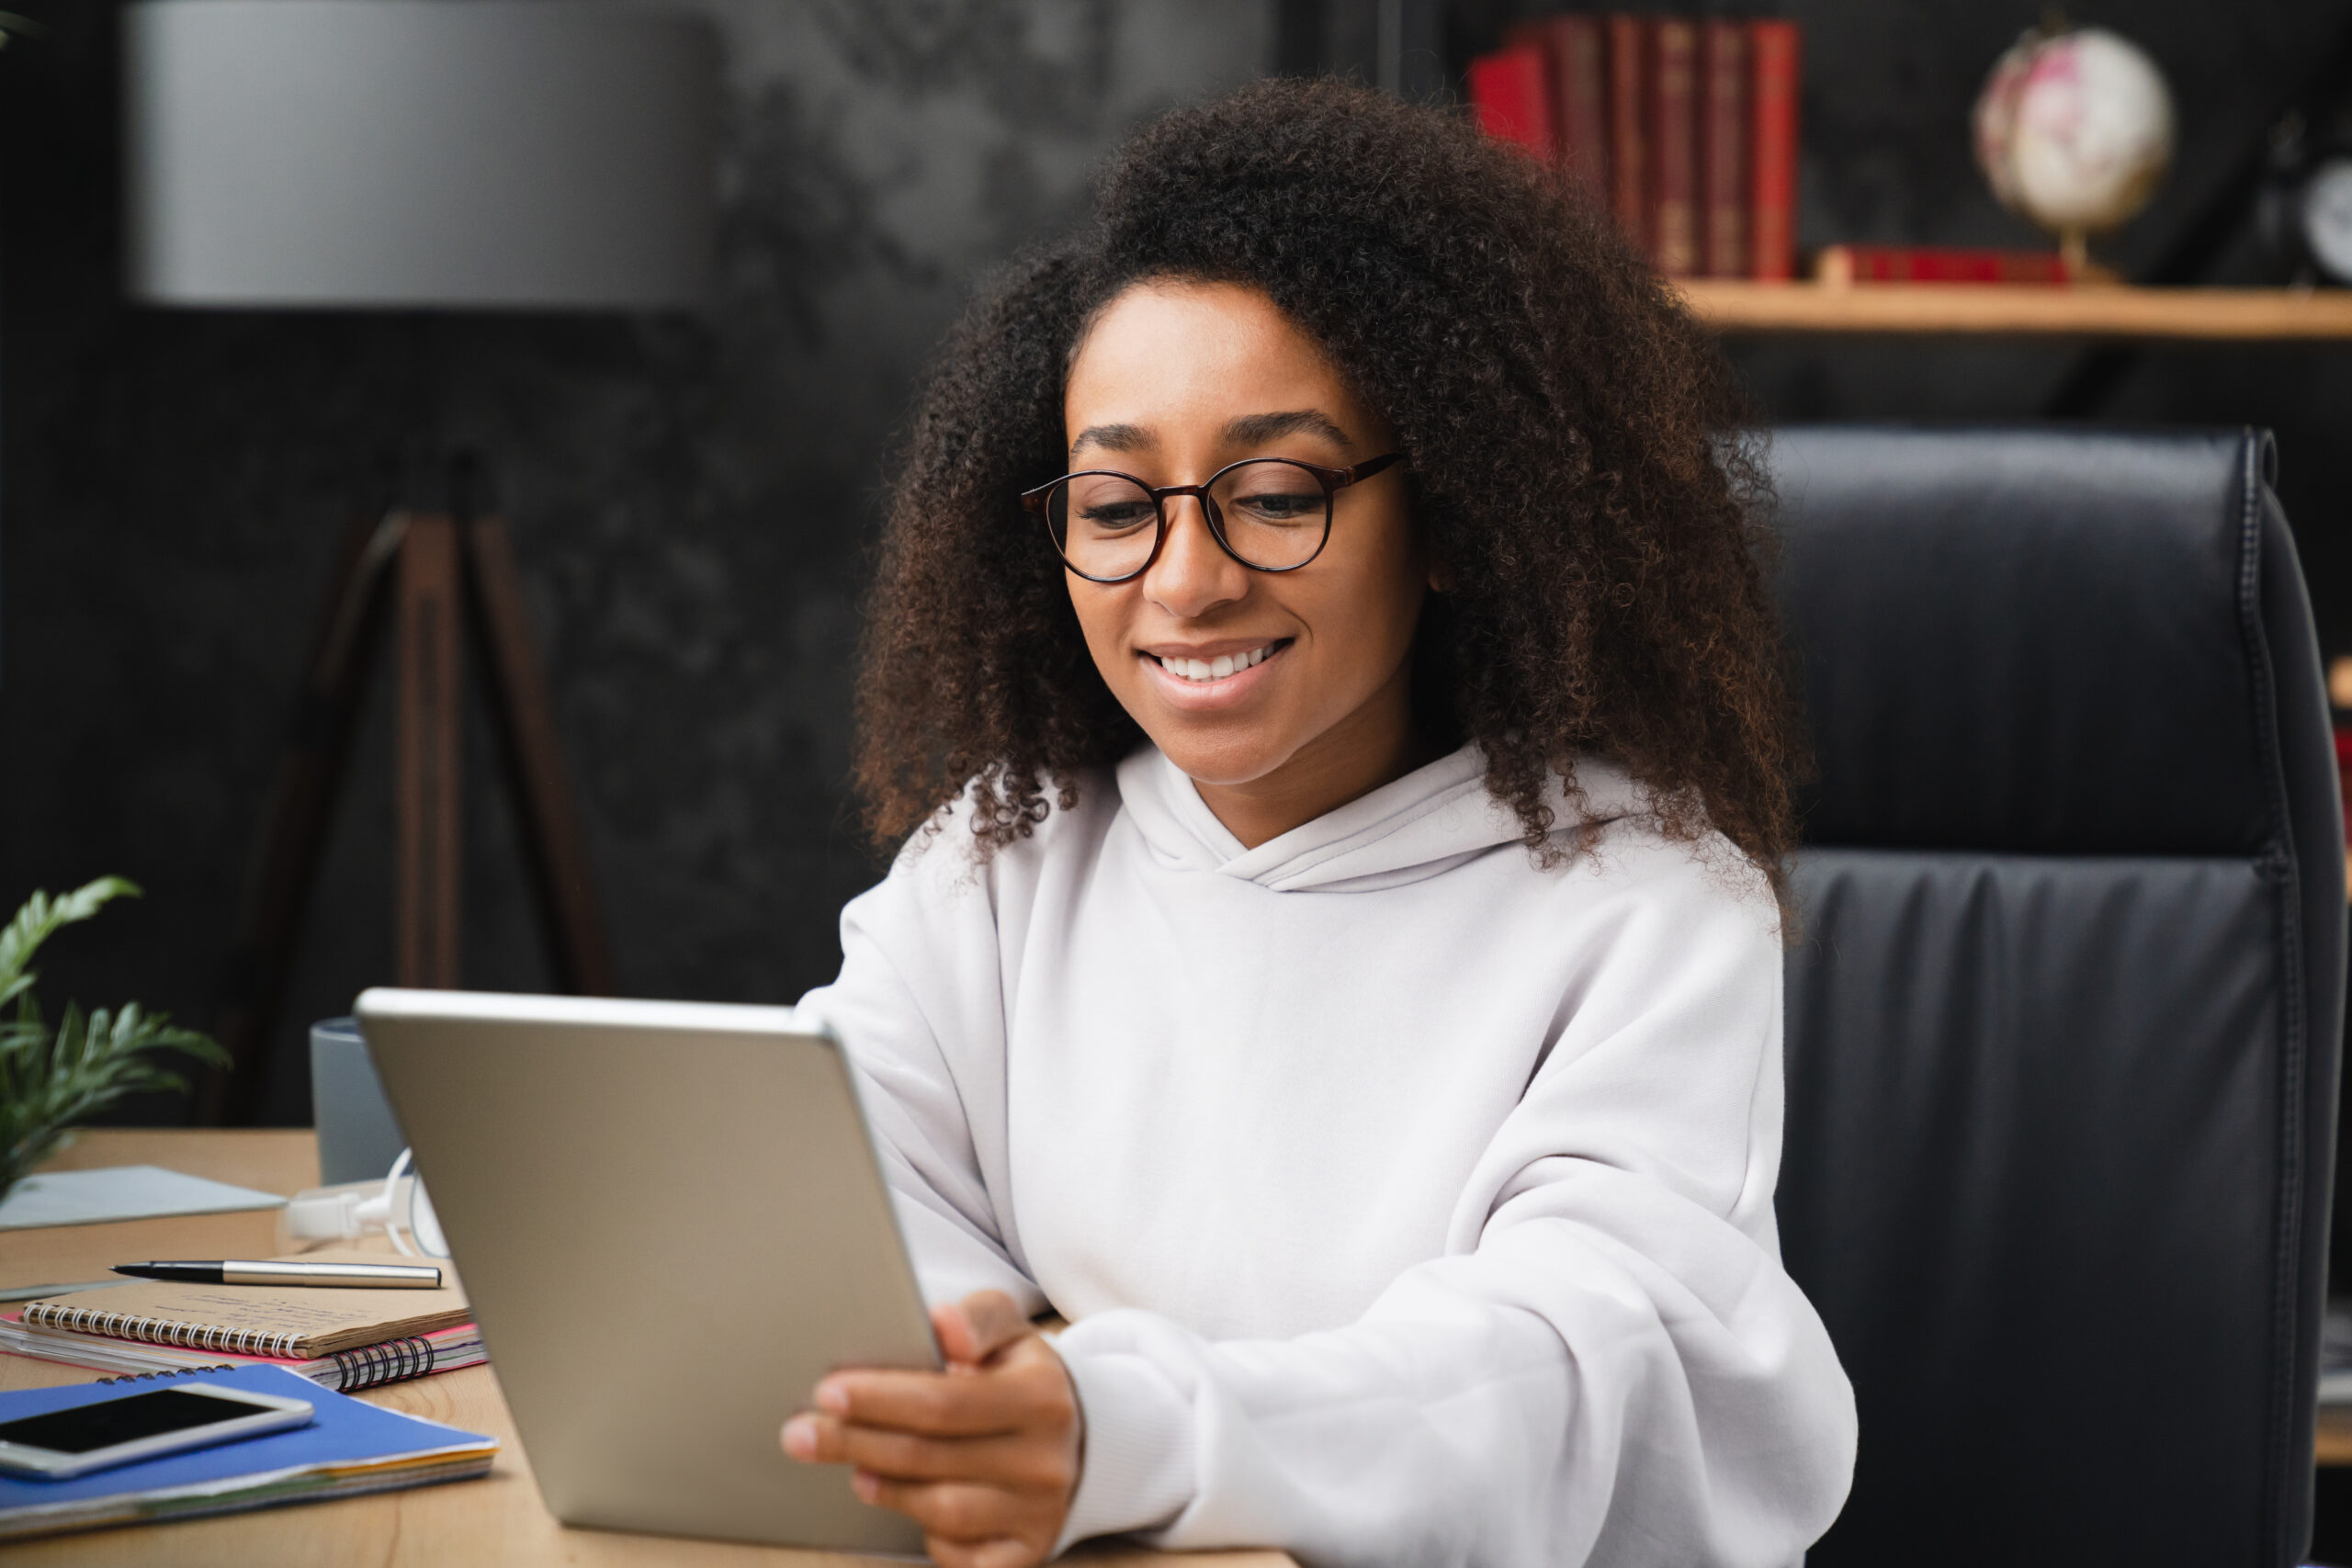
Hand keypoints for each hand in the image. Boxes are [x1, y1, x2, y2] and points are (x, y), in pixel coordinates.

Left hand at [783, 1289, 1081, 1567]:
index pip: (943, 1402)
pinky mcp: (1025, 1555)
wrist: (1078, 1438)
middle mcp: (1046, 1462)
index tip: (827, 1392)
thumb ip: (977, 1318)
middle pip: (928, 1457)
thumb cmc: (1022, 1378)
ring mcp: (1038, 1515)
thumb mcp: (1011, 1332)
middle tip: (802, 1432)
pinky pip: (959, 1556)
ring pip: (939, 1511)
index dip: (878, 1399)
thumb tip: (943, 1326)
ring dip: (884, 1487)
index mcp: (1042, 1398)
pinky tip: (905, 1501)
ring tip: (855, 1466)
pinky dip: (925, 1534)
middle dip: (855, 1442)